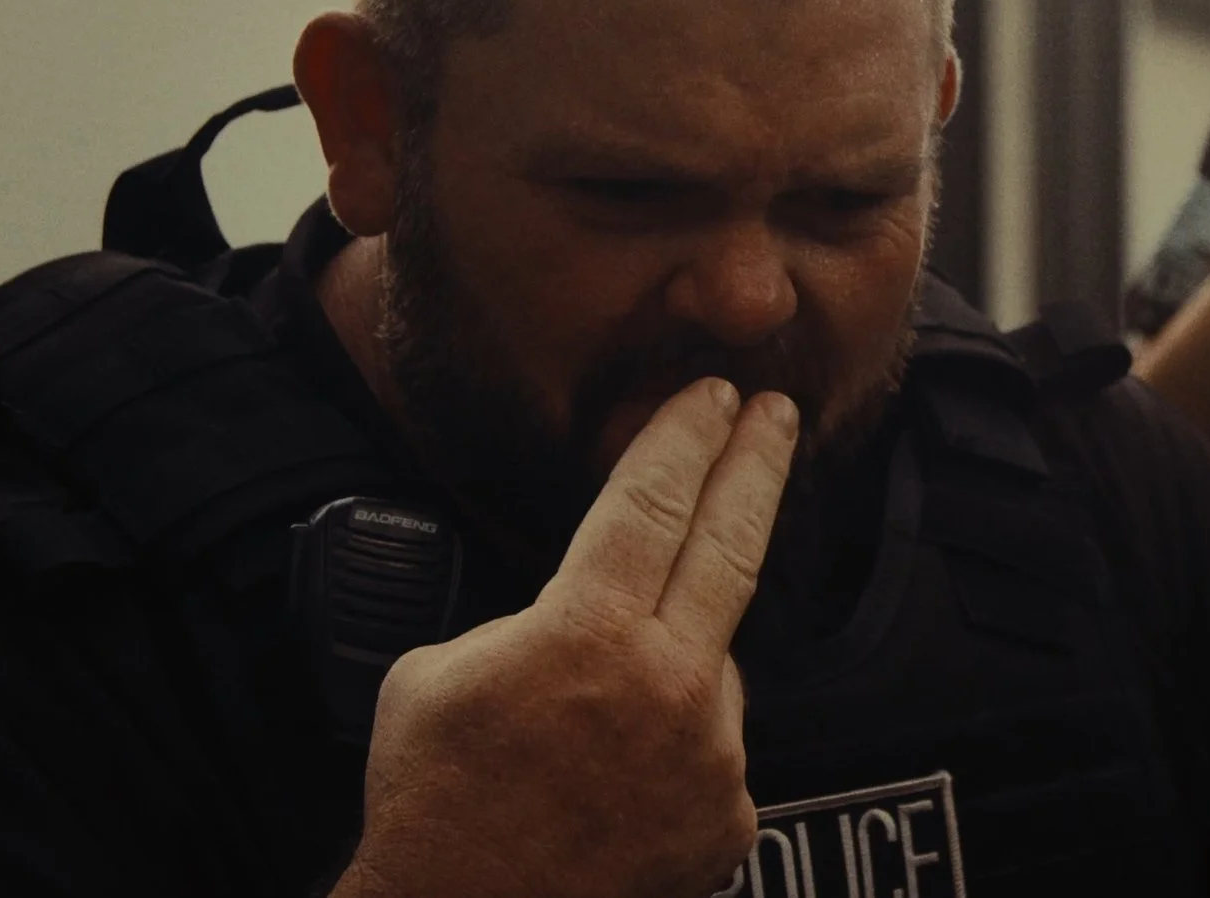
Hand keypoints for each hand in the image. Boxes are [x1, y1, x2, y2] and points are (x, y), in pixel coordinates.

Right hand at [335, 378, 799, 897]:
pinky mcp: (730, 816)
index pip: (653, 502)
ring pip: (713, 663)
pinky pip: (712, 747)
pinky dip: (674, 747)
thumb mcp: (440, 673)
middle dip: (756, 467)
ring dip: (674, 661)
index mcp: (586, 633)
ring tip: (596, 715)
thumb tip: (580, 615)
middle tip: (777, 414)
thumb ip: (529, 623)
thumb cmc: (432, 798)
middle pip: (730, 545)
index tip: (716, 394)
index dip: (686, 438)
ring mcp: (711, 754)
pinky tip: (617, 779)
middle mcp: (668, 683)